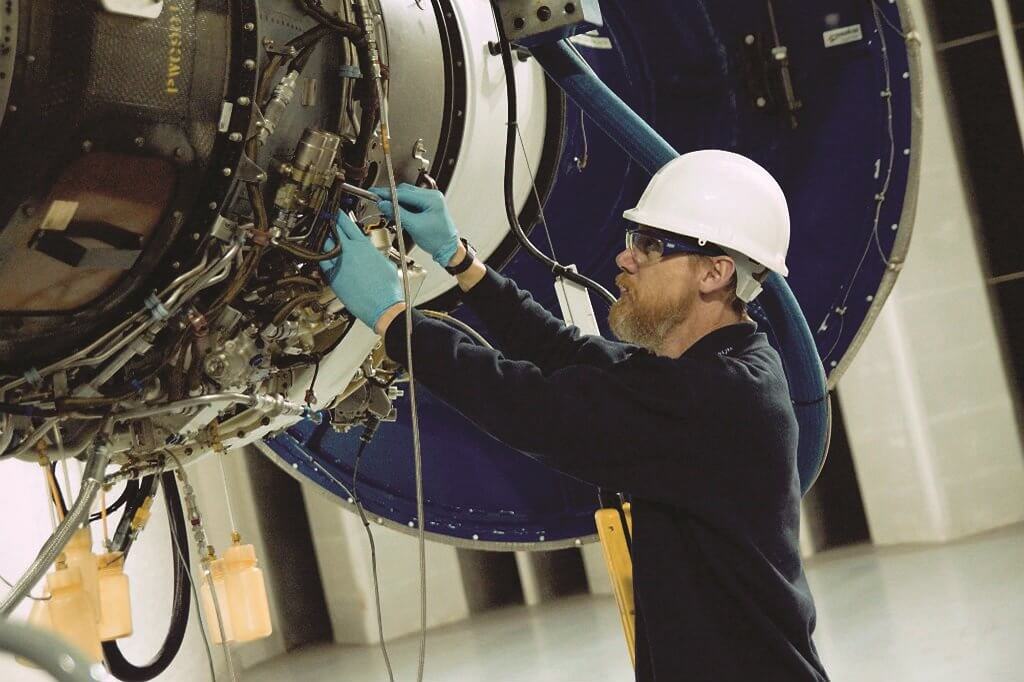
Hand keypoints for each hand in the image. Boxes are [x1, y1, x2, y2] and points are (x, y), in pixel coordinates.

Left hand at [320, 212, 404, 331]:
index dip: (337, 214)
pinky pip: (320, 262)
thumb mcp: (386, 263)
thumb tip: (369, 252)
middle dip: (325, 222)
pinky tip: (316, 254)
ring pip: (323, 244)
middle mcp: (350, 251)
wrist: (383, 307)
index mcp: (364, 245)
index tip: (333, 210)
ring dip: (320, 238)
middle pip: (332, 229)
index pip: (346, 222)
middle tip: (320, 217)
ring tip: (316, 234)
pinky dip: (317, 256)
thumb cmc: (388, 290)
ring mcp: (339, 264)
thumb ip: (373, 253)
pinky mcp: (332, 277)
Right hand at [370, 183, 459, 266]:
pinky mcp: (427, 207)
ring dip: (396, 203)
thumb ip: (398, 213)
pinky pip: (411, 203)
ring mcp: (430, 201)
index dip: (387, 194)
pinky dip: (402, 207)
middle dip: (391, 198)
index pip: (404, 193)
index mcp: (432, 198)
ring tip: (387, 211)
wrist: (448, 249)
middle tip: (379, 203)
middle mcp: (432, 196)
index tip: (375, 194)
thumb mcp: (415, 226)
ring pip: (407, 197)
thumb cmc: (438, 240)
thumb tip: (383, 204)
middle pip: (405, 192)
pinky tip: (396, 213)